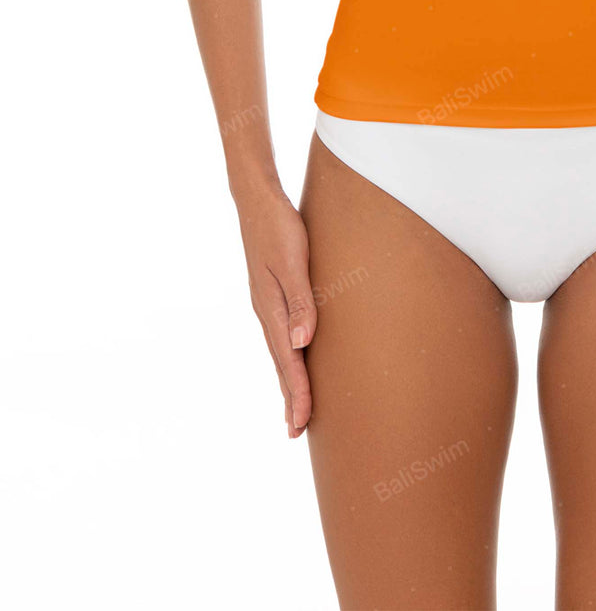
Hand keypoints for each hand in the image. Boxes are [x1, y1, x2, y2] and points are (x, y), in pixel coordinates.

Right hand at [235, 184, 317, 437]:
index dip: (297, 393)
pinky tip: (295, 355)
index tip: (300, 424)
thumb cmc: (279, 226)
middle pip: (281, 362)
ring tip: (296, 406)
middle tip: (296, 432)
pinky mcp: (273, 291)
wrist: (257, 199)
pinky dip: (289, 355)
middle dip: (290, 397)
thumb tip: (302, 343)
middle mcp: (267, 311)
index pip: (287, 361)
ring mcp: (268, 302)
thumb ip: (301, 300)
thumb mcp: (293, 261)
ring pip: (281, 350)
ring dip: (289, 379)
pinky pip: (282, 333)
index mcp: (271, 308)